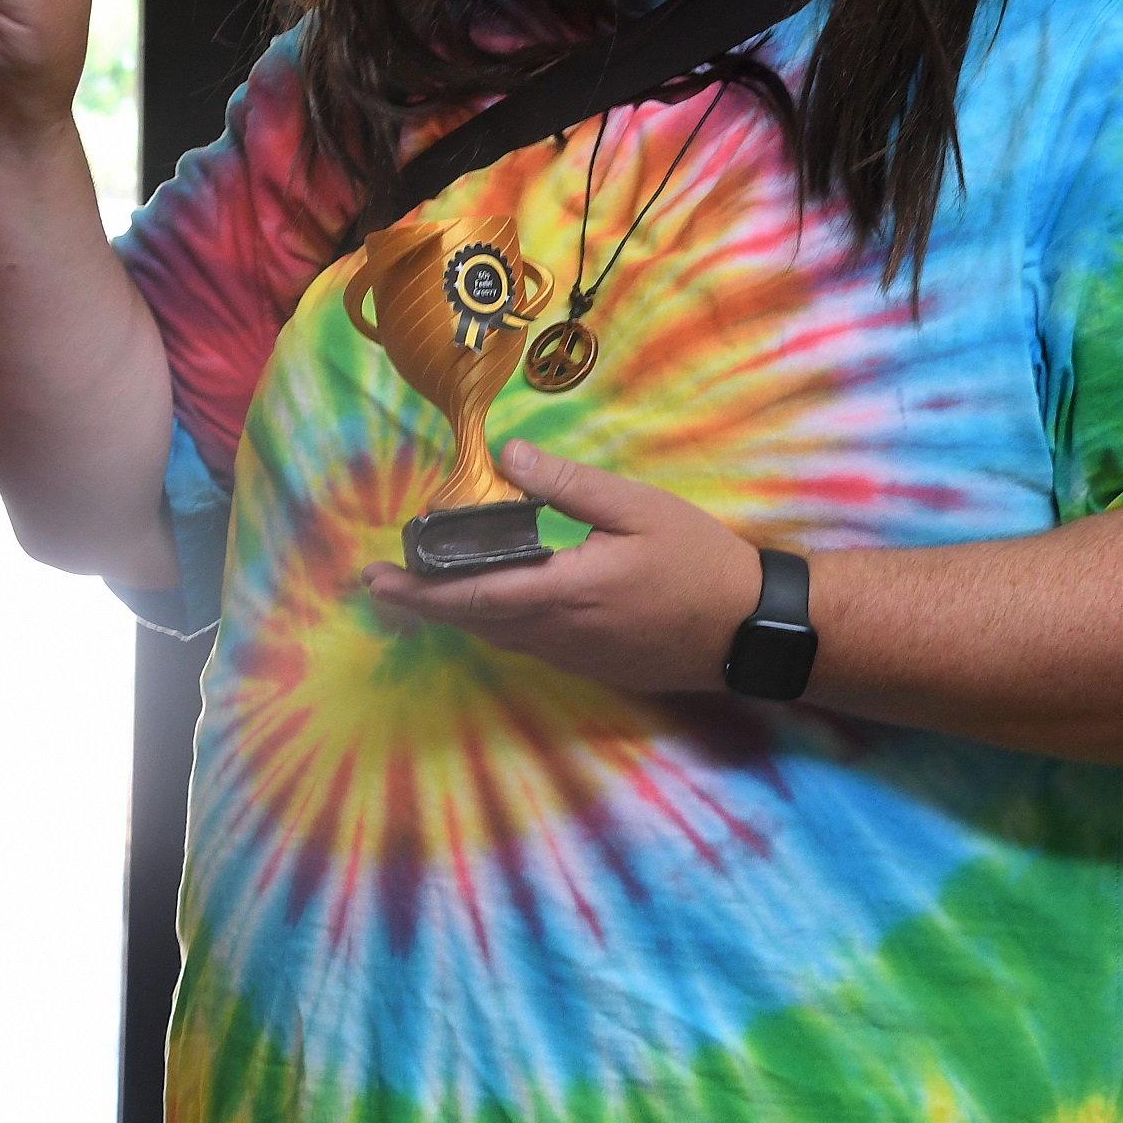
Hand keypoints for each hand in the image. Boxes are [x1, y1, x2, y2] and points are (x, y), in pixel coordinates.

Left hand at [359, 439, 765, 693]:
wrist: (748, 629)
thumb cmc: (699, 561)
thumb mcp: (639, 508)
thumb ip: (570, 485)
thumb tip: (507, 456)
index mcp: (565, 591)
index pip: (471, 597)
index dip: (417, 591)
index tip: (374, 579)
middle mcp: (559, 634)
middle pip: (474, 623)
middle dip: (424, 602)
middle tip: (384, 580)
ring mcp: (575, 657)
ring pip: (499, 637)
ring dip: (459, 614)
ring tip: (428, 586)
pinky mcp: (592, 666)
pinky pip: (528, 645)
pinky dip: (496, 622)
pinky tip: (494, 601)